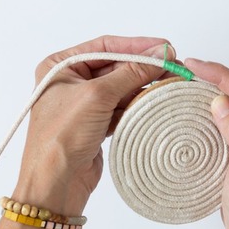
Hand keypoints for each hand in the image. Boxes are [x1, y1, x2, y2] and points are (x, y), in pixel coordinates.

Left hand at [14, 35, 172, 213]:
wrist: (55, 183)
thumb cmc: (61, 136)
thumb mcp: (98, 96)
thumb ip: (132, 72)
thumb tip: (161, 54)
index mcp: (59, 66)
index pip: (105, 46)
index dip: (137, 46)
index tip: (164, 47)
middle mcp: (70, 82)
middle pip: (116, 66)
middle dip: (144, 68)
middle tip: (173, 67)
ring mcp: (83, 105)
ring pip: (121, 88)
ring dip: (144, 87)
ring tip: (169, 84)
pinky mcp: (95, 124)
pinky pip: (122, 107)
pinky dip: (137, 105)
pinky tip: (154, 102)